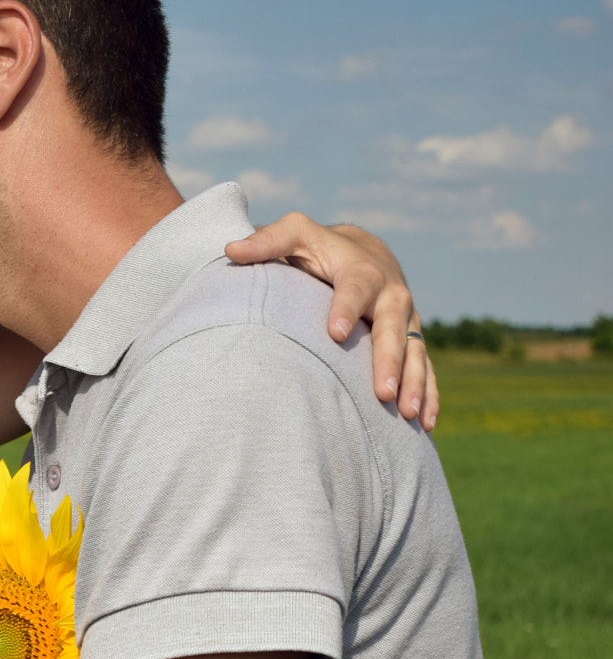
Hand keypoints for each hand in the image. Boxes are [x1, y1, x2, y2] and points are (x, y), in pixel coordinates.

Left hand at [225, 214, 438, 431]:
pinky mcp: (413, 340)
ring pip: (415, 351)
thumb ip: (267, 242)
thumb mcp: (296, 235)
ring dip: (414, 383)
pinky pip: (425, 367)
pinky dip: (428, 393)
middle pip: (394, 328)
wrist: (367, 252)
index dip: (346, 307)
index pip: (356, 288)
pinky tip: (426, 423)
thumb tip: (230, 250)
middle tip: (382, 392)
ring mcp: (407, 320)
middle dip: (389, 360)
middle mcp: (391, 295)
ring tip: (408, 414)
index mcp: (362, 271)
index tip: (334, 332)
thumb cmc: (320, 249)